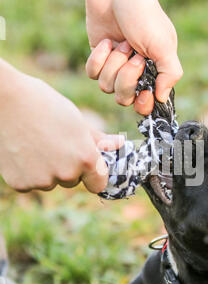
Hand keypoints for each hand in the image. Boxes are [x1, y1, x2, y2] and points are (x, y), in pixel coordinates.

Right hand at [0, 65, 122, 192]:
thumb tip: (119, 145)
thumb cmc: (44, 104)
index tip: (85, 165)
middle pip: (72, 181)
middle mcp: (66, 174)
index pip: (98, 183)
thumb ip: (98, 139)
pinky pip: (30, 183)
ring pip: (50, 182)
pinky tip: (21, 150)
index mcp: (85, 159)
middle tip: (53, 142)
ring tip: (35, 143)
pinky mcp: (20, 184)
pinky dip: (26, 172)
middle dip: (67, 167)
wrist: (6, 99)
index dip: (93, 174)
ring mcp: (42, 181)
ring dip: (46, 170)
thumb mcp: (76, 120)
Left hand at [60, 0, 182, 114]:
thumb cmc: (144, 15)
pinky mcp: (98, 58)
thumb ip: (169, 73)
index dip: (144, 104)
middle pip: (125, 99)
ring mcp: (115, 66)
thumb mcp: (164, 45)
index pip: (148, 103)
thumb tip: (162, 98)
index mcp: (155, 71)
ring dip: (114, 64)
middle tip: (134, 57)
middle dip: (127, 79)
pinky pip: (93, 74)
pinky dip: (99, 58)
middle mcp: (135, 72)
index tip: (144, 93)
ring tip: (122, 43)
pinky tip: (107, 42)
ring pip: (107, 87)